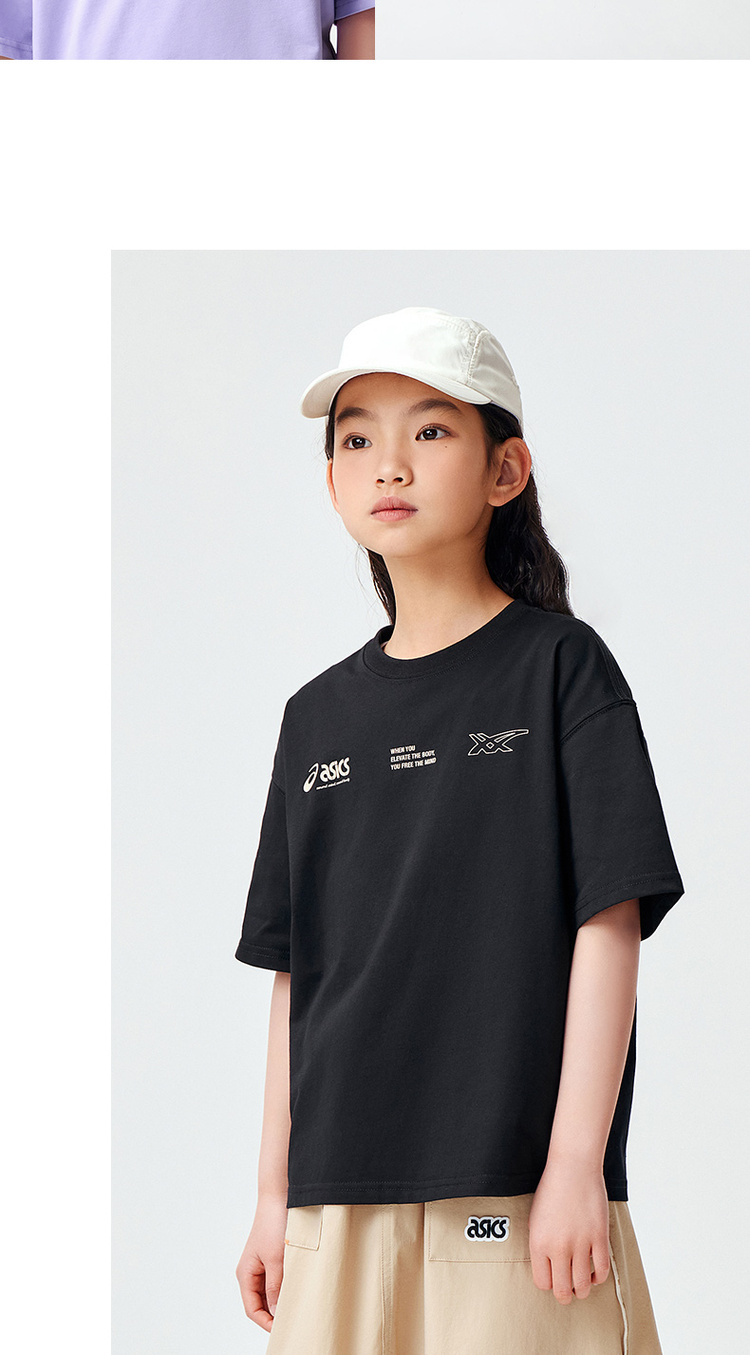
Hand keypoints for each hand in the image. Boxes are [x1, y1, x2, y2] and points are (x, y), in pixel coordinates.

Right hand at [235, 1192, 287, 1331]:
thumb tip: (277, 1314)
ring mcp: (263, 1264)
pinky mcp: (274, 1257)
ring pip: (271, 1292)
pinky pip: (278, 1280)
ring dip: (282, 1300)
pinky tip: (299, 1289)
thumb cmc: (274, 1224)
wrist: (280, 1195)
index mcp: (245, 1274)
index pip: (253, 1310)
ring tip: (298, 1306)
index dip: (266, 1323)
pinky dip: (287, 1287)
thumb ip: (275, 1288)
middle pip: (261, 1303)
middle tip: (294, 1321)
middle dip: (275, 1314)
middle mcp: (251, 1271)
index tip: (284, 1330)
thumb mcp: (276, 1260)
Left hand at [528, 1162, 610, 1303]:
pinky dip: (598, 1278)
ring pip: (583, 1285)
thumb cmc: (552, 1190)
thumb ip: (540, 1245)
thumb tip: (548, 1268)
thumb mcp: (535, 1219)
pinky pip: (601, 1271)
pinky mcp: (599, 1238)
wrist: (573, 1168)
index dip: (548, 1284)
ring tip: (581, 1283)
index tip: (553, 1280)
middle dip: (565, 1295)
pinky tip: (594, 1272)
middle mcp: (558, 1247)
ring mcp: (580, 1243)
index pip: (542, 1282)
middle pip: (562, 1290)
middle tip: (568, 1291)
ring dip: (582, 1289)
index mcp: (539, 1242)